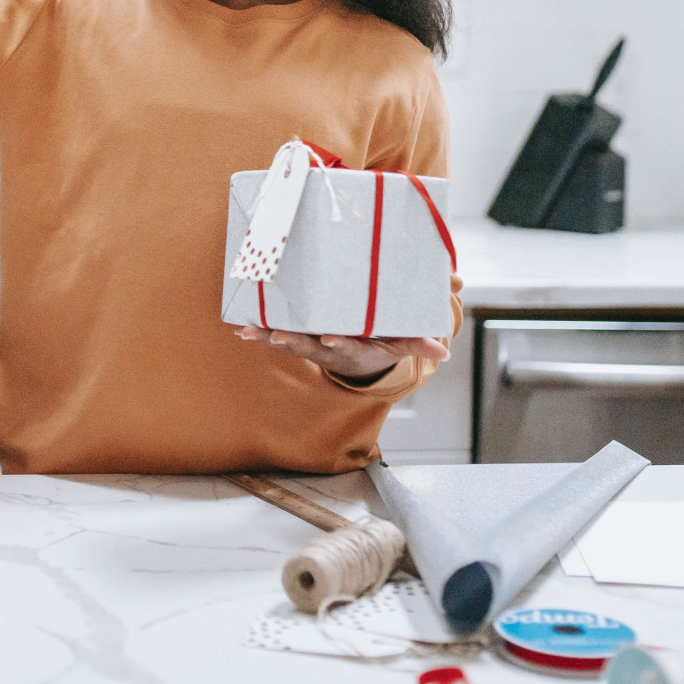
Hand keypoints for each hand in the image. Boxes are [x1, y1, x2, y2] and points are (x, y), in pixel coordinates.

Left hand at [235, 325, 447, 381]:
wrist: (359, 357)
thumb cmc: (380, 342)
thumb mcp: (400, 343)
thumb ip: (418, 343)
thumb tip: (443, 351)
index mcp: (354, 347)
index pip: (345, 346)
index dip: (337, 344)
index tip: (329, 339)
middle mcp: (328, 347)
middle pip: (309, 346)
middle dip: (292, 341)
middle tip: (276, 336)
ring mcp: (310, 343)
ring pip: (288, 340)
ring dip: (268, 336)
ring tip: (250, 331)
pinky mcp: (297, 334)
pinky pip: (274, 332)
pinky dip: (257, 331)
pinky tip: (240, 327)